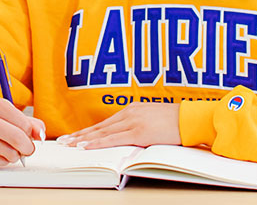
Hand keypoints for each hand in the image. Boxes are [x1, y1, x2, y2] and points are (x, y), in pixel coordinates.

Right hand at [0, 97, 45, 167]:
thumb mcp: (11, 118)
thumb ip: (31, 124)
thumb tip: (41, 134)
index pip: (24, 123)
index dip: (30, 133)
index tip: (27, 135)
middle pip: (17, 138)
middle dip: (27, 147)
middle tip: (26, 149)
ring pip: (11, 153)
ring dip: (15, 155)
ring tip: (7, 149)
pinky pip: (1, 162)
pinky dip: (4, 161)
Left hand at [58, 103, 180, 148]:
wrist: (192, 119)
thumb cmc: (177, 122)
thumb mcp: (154, 120)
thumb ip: (139, 125)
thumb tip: (128, 137)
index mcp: (133, 110)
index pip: (105, 123)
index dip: (88, 131)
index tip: (74, 136)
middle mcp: (130, 113)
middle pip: (99, 127)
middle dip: (79, 135)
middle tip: (63, 141)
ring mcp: (133, 122)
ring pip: (102, 133)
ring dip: (83, 139)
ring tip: (69, 145)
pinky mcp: (139, 132)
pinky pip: (113, 139)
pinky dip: (97, 143)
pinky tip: (85, 146)